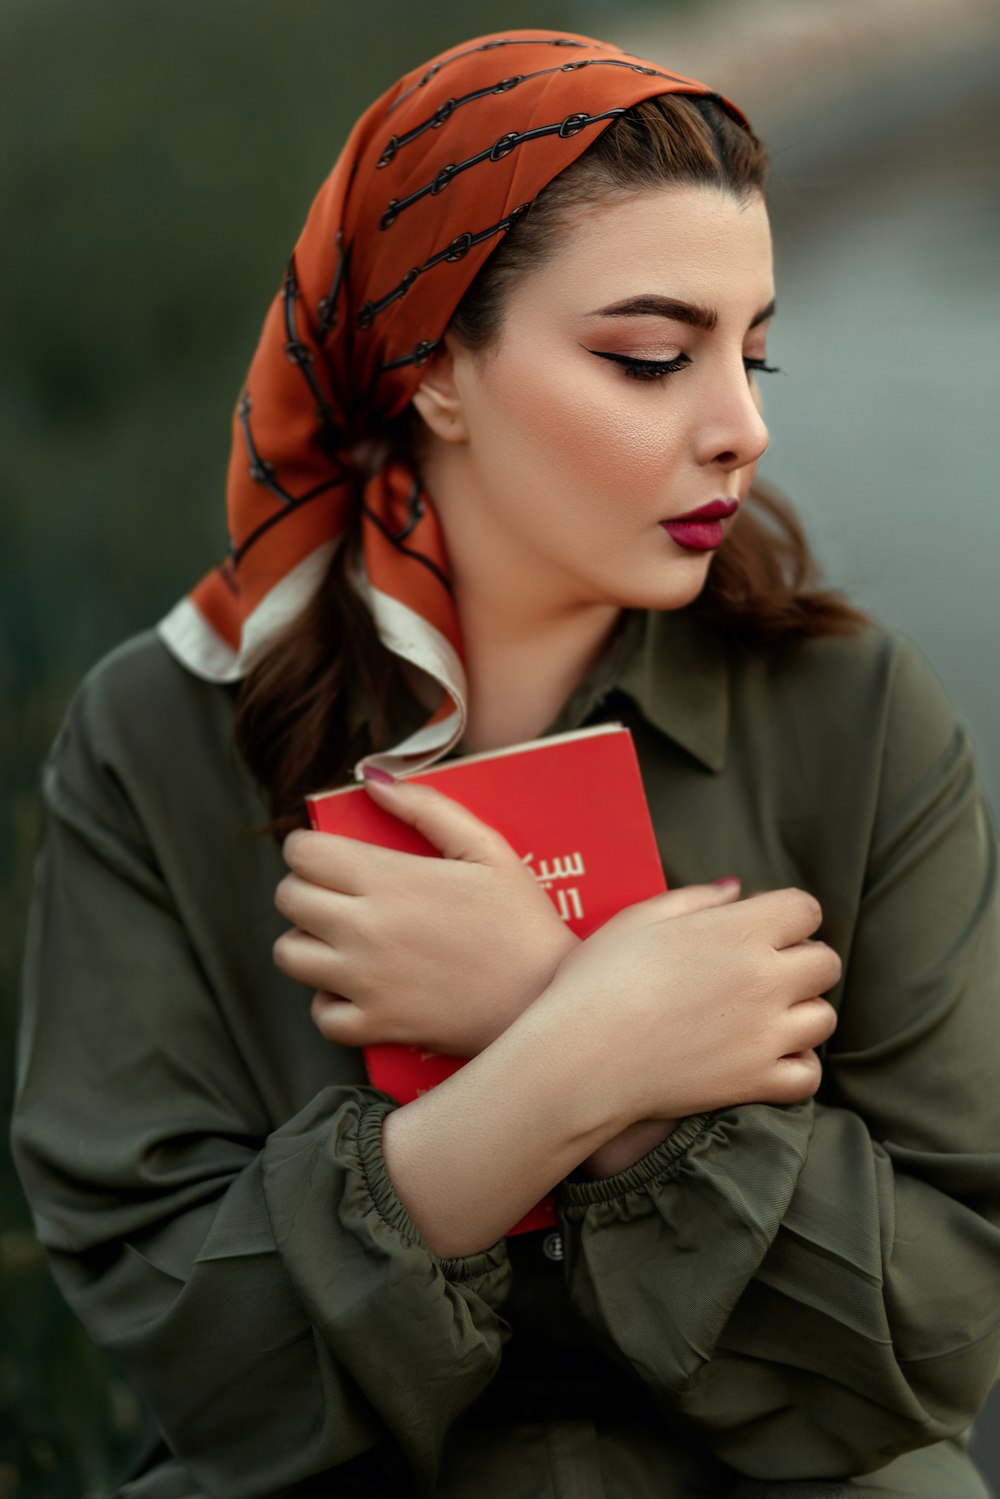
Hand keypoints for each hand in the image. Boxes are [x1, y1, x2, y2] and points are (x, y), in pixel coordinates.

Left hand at [272, 776, 577, 1056]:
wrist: (546, 997)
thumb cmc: (522, 920)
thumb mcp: (487, 849)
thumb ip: (426, 808)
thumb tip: (372, 780)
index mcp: (389, 880)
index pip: (303, 853)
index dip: (309, 846)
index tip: (330, 852)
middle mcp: (364, 929)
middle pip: (287, 899)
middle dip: (305, 886)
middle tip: (338, 891)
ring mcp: (365, 982)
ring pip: (288, 955)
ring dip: (308, 941)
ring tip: (341, 937)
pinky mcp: (375, 1025)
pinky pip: (319, 1014)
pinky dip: (329, 1000)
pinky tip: (357, 985)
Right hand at [533, 881, 840, 1130]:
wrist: (581, 1056)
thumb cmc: (598, 979)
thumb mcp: (639, 919)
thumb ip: (696, 898)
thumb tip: (737, 890)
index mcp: (740, 931)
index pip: (806, 910)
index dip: (788, 915)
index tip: (765, 928)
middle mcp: (765, 979)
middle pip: (825, 963)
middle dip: (802, 961)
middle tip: (764, 972)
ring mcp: (766, 1035)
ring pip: (823, 1019)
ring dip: (801, 1013)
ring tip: (764, 1016)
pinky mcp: (756, 1082)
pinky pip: (808, 1076)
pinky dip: (797, 1067)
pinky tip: (769, 1057)